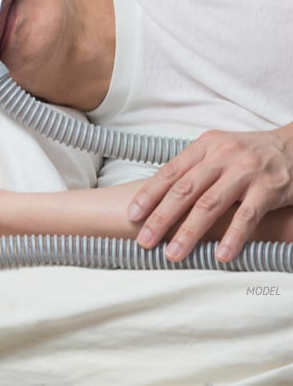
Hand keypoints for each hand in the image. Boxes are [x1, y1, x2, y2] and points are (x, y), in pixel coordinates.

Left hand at [128, 125, 292, 261]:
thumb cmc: (249, 154)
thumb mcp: (217, 152)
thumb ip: (192, 169)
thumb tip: (156, 197)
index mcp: (204, 147)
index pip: (169, 173)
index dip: (149, 195)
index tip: (133, 215)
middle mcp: (222, 157)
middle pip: (184, 191)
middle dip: (161, 218)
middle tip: (144, 241)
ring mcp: (246, 172)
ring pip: (210, 205)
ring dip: (189, 232)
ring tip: (174, 254)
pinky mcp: (269, 188)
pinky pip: (247, 216)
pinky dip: (233, 236)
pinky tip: (220, 255)